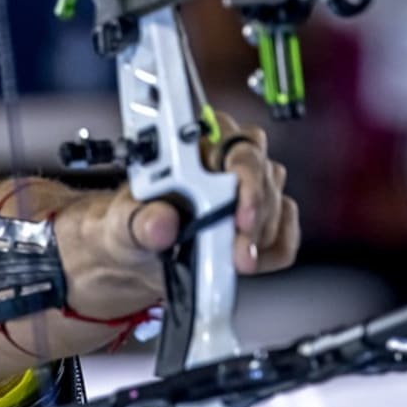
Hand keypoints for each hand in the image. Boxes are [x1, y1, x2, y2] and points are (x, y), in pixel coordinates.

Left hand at [22, 116, 299, 319]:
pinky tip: (240, 263)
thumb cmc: (128, 226)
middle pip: (265, 176)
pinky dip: (268, 255)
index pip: (236, 143)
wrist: (135, 254)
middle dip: (254, 220)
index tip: (239, 214)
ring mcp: (249, 189)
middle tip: (237, 255)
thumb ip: (139, 222)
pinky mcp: (263, 219)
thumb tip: (162, 222)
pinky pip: (285, 237)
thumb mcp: (121, 224)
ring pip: (277, 206)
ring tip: (227, 260)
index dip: (245, 177)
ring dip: (257, 240)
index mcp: (194, 143)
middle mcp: (227, 158)